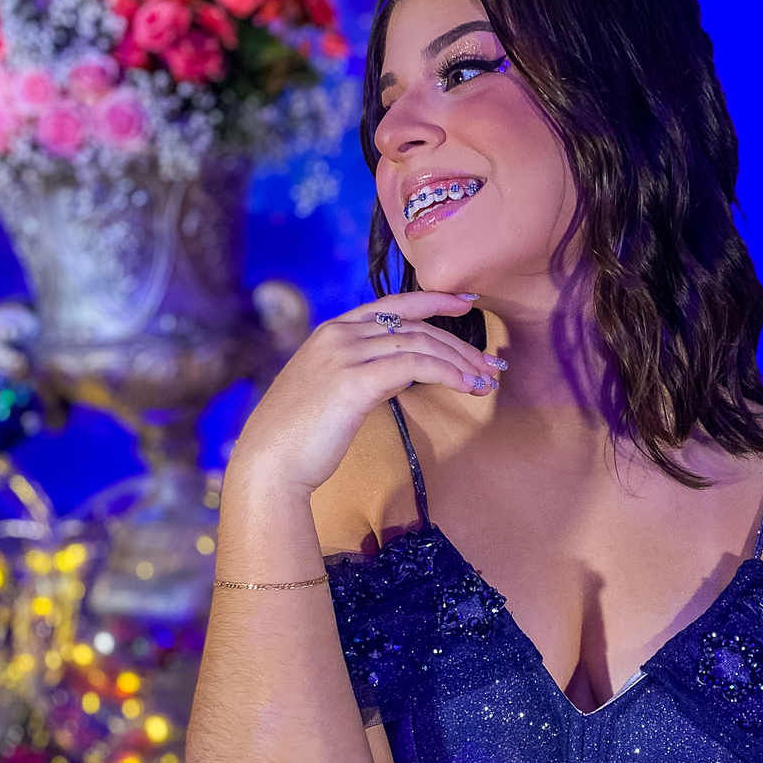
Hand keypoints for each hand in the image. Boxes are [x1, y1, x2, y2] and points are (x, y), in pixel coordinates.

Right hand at [228, 291, 502, 494]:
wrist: (270, 463)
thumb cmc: (301, 437)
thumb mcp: (335, 392)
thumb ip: (367, 373)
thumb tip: (404, 371)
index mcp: (332, 331)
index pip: (392, 305)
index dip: (434, 300)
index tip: (468, 301)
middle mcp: (338, 334)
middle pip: (414, 326)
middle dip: (460, 343)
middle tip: (492, 363)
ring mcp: (344, 354)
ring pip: (418, 344)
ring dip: (461, 361)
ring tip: (487, 380)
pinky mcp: (353, 382)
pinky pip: (413, 367)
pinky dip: (447, 373)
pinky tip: (467, 385)